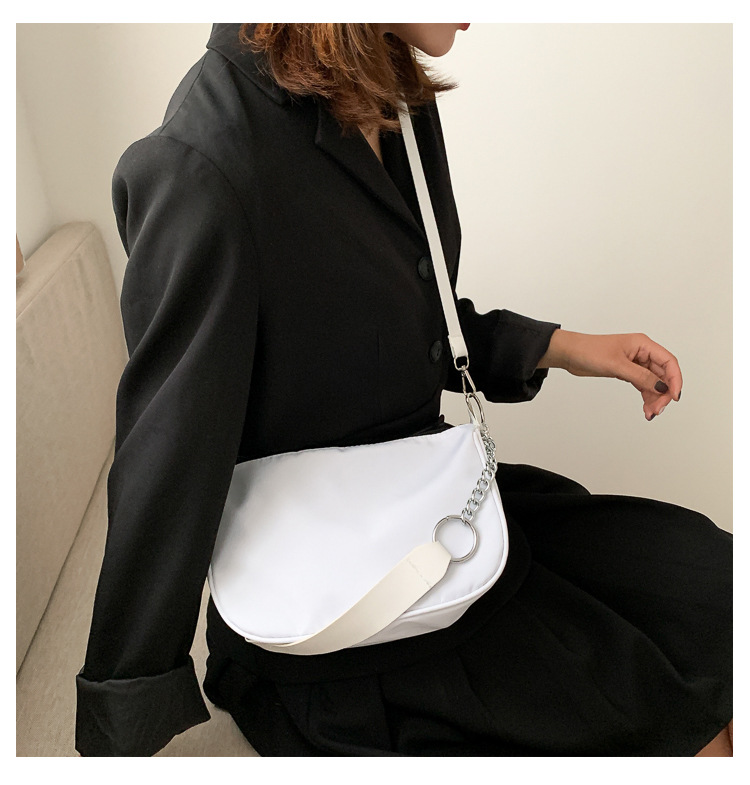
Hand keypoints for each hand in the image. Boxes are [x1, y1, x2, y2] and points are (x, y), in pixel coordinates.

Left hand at [538, 329, 682, 420]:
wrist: (570, 353)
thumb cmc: (589, 351)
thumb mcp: (616, 365)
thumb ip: (640, 376)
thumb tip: (661, 387)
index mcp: (643, 344)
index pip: (668, 362)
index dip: (675, 380)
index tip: (674, 397)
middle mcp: (642, 352)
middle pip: (663, 374)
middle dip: (663, 393)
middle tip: (657, 410)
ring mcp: (635, 362)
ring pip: (654, 382)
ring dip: (655, 398)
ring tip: (650, 413)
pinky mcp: (627, 371)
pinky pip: (643, 385)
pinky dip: (646, 396)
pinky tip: (646, 408)